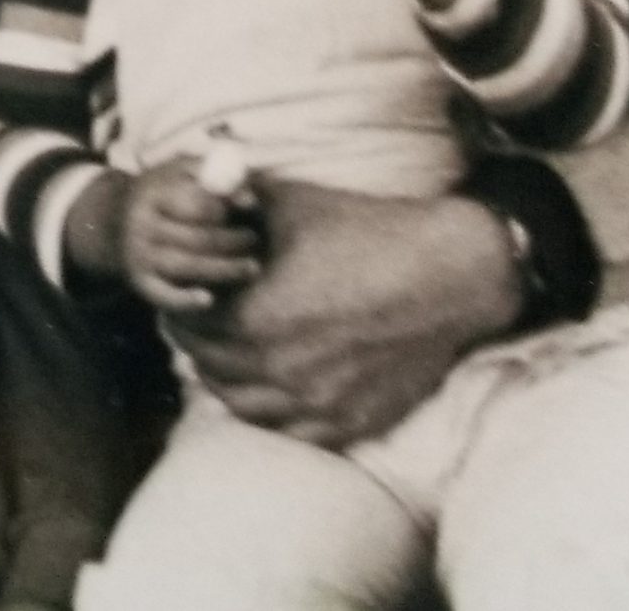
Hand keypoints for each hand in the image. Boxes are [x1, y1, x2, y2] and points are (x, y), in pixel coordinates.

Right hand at [120, 156, 261, 314]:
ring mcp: (138, 255)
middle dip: (232, 240)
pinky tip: (208, 299)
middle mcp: (141, 224)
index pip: (196, 202)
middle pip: (196, 237)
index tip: (252, 208)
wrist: (111, 221)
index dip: (227, 205)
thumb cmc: (160, 193)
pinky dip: (184, 300)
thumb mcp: (178, 171)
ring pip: (187, 266)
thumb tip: (249, 199)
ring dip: (224, 270)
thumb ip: (213, 174)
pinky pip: (162, 295)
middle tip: (255, 238)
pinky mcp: (138, 281)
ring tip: (252, 268)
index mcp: (151, 193)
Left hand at [168, 180, 520, 450]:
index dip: (180, 307)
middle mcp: (281, 369)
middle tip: (197, 324)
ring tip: (226, 355)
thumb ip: (232, 206)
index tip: (182, 294)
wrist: (448, 272)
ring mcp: (317, 402)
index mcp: (257, 318)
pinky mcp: (352, 420)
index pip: (189, 324)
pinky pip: (290, 432)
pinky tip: (268, 387)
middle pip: (209, 366)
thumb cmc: (367, 231)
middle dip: (196, 341)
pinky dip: (269, 413)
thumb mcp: (289, 206)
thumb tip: (195, 195)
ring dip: (225, 380)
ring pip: (242, 406)